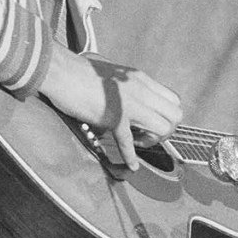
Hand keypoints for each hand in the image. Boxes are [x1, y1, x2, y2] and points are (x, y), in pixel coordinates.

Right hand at [39, 46, 181, 169]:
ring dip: (153, 141)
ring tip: (137, 141)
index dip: (167, 116)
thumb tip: (132, 102)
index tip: (152, 122)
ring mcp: (129, 102)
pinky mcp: (114, 116)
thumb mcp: (114, 74)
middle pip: (176, 114)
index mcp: (141, 78)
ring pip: (163, 127)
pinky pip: (128, 142)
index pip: (174, 99)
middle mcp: (141, 89)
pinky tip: (131, 165)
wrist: (61, 71)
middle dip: (167, 130)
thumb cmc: (80, 73)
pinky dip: (131, 157)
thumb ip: (127, 86)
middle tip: (148, 135)